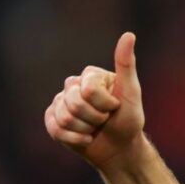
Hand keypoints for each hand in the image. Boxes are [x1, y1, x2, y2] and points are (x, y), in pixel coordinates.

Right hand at [44, 32, 144, 168]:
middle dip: (95, 118)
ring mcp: (60, 102)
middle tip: (105, 120)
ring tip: (96, 129)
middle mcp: (73, 85)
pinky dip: (74, 138)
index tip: (116, 107)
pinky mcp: (52, 120)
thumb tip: (129, 35)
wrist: (121, 148)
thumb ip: (126, 65)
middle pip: (74, 103)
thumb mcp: (131, 92)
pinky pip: (55, 128)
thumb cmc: (129, 120)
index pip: (88, 90)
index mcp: (90, 75)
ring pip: (64, 117)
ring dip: (85, 129)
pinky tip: (86, 138)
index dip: (105, 104)